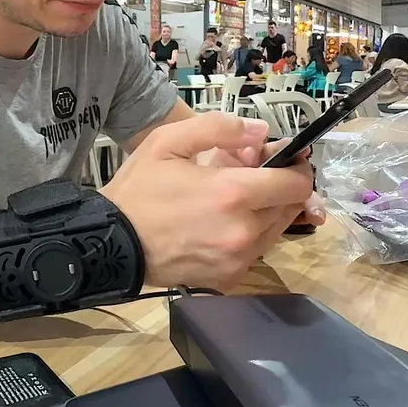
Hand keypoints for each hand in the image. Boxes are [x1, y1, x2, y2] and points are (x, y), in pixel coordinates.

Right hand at [101, 114, 318, 290]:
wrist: (111, 244)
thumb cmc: (138, 190)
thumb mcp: (167, 141)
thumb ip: (218, 128)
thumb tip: (261, 132)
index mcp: (232, 193)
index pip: (295, 183)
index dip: (296, 166)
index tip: (282, 157)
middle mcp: (244, 231)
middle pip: (291, 207)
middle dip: (279, 186)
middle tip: (249, 174)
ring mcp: (238, 259)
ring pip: (276, 229)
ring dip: (265, 211)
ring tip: (231, 199)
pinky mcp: (229, 278)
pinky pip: (256, 251)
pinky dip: (249, 234)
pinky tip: (221, 223)